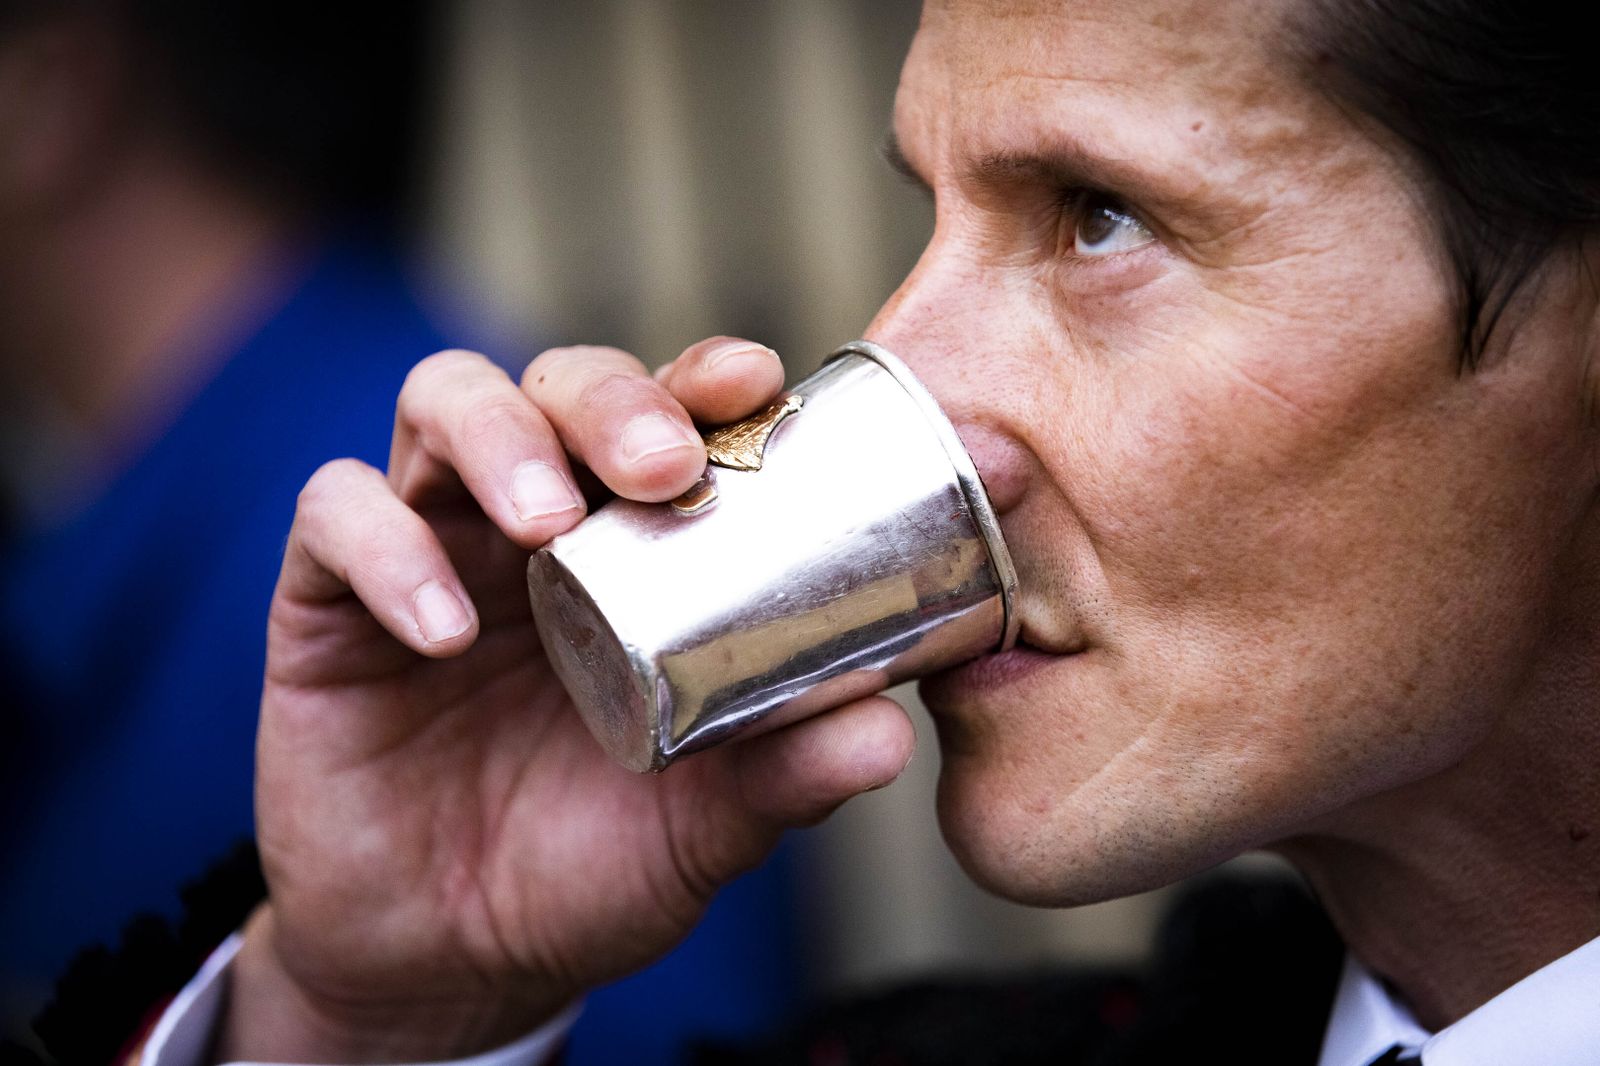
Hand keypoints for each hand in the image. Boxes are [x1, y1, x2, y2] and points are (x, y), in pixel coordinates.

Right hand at [221, 338, 916, 1061]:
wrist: (451, 965)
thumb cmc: (591, 866)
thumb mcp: (702, 828)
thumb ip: (783, 776)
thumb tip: (887, 735)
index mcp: (634, 546)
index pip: (668, 417)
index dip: (704, 379)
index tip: (753, 379)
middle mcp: (533, 521)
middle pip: (557, 381)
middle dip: (609, 398)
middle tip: (663, 466)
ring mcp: (430, 545)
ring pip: (443, 402)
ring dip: (498, 436)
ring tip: (543, 521)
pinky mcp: (326, 601)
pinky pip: (334, 519)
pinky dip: (386, 549)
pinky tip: (442, 631)